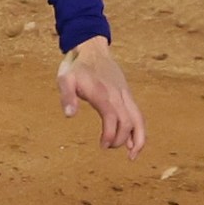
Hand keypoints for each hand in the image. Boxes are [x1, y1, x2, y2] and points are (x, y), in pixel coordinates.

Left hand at [55, 34, 144, 157]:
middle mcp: (117, 95)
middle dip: (120, 140)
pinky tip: (131, 141)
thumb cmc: (76, 66)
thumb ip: (67, 96)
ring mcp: (124, 95)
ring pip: (138, 119)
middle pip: (128, 122)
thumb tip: (70, 115)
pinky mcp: (127, 94)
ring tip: (132, 156)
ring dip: (138, 139)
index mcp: (102, 94)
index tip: (103, 146)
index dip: (111, 135)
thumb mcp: (65, 79)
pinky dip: (138, 130)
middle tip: (107, 147)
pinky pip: (137, 114)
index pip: (112, 118)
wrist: (92, 48)